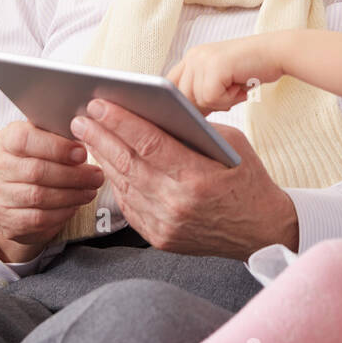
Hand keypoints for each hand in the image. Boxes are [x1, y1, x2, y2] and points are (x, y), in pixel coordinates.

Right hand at [0, 119, 103, 264]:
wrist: (14, 196)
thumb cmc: (37, 160)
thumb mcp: (44, 141)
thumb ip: (59, 135)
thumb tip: (89, 129)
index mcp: (6, 139)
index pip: (24, 139)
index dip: (56, 147)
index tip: (82, 153)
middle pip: (36, 170)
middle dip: (73, 175)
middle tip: (96, 176)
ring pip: (38, 196)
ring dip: (71, 195)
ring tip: (90, 191)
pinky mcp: (4, 218)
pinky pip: (37, 218)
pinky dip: (61, 212)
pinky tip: (74, 206)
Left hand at [70, 98, 297, 258]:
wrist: (261, 230)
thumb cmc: (248, 181)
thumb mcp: (232, 144)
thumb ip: (194, 130)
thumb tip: (155, 112)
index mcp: (198, 178)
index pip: (149, 144)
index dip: (120, 122)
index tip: (99, 105)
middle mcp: (177, 204)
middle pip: (128, 163)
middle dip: (100, 137)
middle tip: (81, 118)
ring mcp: (166, 224)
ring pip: (123, 184)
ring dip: (103, 158)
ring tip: (89, 136)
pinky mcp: (159, 238)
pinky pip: (129, 205)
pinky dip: (117, 182)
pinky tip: (109, 164)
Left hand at [166, 33, 286, 112]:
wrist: (277, 53)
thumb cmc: (252, 70)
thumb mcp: (222, 81)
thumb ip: (201, 93)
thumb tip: (185, 120)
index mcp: (192, 57)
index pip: (170, 87)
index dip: (182, 104)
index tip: (199, 112)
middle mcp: (193, 55)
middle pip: (182, 98)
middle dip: (205, 106)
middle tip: (229, 96)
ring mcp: (202, 59)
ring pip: (197, 100)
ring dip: (221, 102)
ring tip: (237, 89)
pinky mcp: (214, 66)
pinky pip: (211, 98)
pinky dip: (229, 99)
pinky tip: (241, 88)